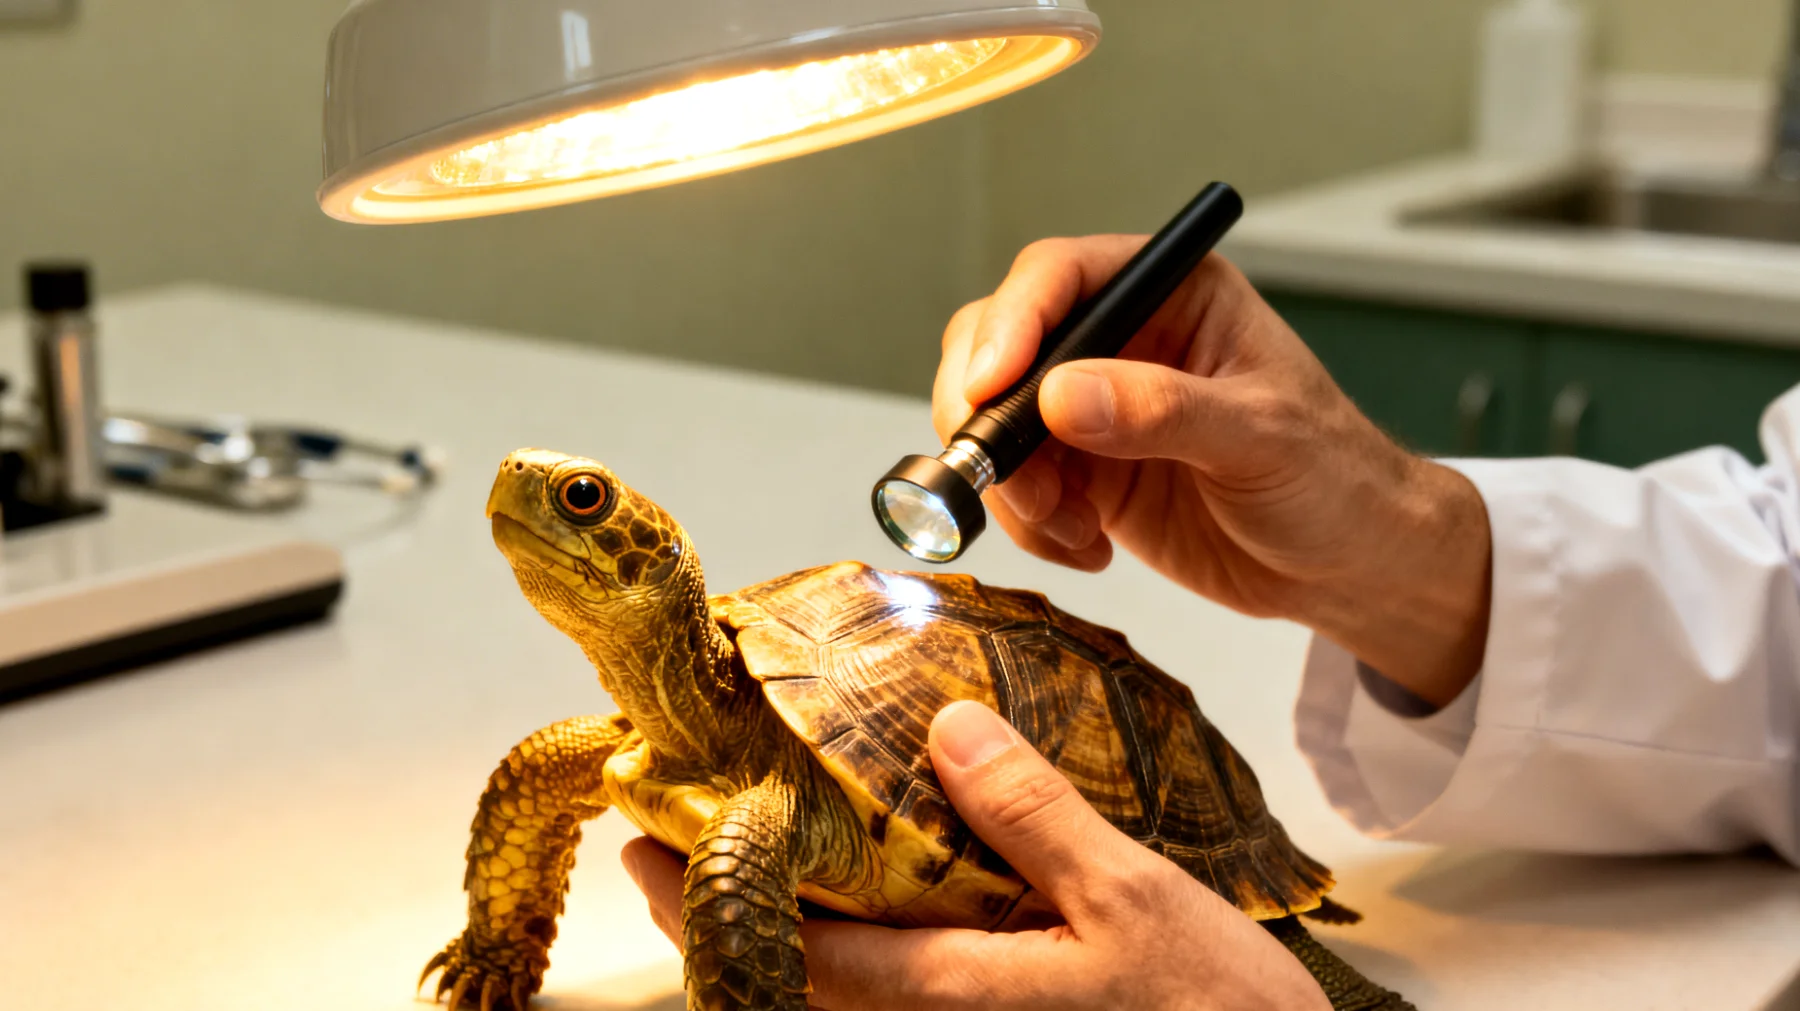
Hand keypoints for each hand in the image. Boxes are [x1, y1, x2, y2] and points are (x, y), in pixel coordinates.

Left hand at [622, 701, 1330, 1010]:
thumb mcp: (1133, 898)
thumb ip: (1034, 815)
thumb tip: (949, 730)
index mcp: (952, 995)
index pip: (790, 951)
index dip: (704, 899)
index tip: (642, 846)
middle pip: (796, 984)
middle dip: (726, 917)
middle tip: (668, 848)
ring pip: (842, 999)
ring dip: (783, 934)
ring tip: (754, 860)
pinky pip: (901, 1001)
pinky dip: (854, 952)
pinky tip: (871, 903)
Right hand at [933, 239, 1490, 705]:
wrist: (1348, 566)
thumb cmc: (1335, 478)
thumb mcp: (1260, 436)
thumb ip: (1162, 410)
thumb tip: (1061, 395)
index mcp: (1172, 294)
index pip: (1061, 276)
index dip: (1012, 322)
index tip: (990, 386)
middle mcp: (1120, 341)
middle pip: (1000, 343)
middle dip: (985, 411)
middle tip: (1000, 472)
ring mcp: (1092, 409)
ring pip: (992, 421)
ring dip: (1008, 481)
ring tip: (1068, 528)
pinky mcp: (1081, 474)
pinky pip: (1015, 488)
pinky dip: (1030, 524)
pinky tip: (1087, 547)